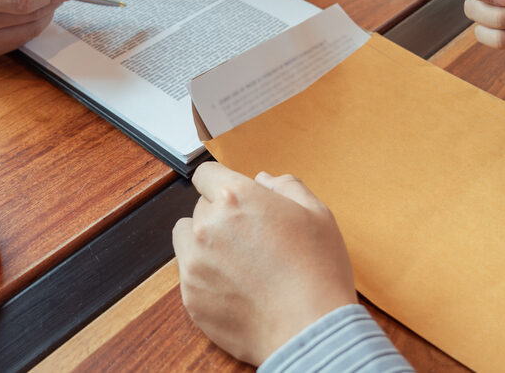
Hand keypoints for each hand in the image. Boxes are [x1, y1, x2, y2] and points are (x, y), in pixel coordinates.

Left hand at [172, 162, 356, 365]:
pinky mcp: (190, 295)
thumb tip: (263, 180)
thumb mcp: (317, 214)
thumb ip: (286, 187)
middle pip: (200, 208)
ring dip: (204, 242)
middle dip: (220, 215)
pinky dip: (206, 276)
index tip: (229, 196)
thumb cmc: (318, 271)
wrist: (310, 330)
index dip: (220, 183)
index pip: (206, 174)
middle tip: (250, 237)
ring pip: (186, 238)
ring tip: (238, 261)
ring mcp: (194, 262)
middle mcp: (208, 226)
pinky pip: (188, 274)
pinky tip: (236, 287)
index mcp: (236, 198)